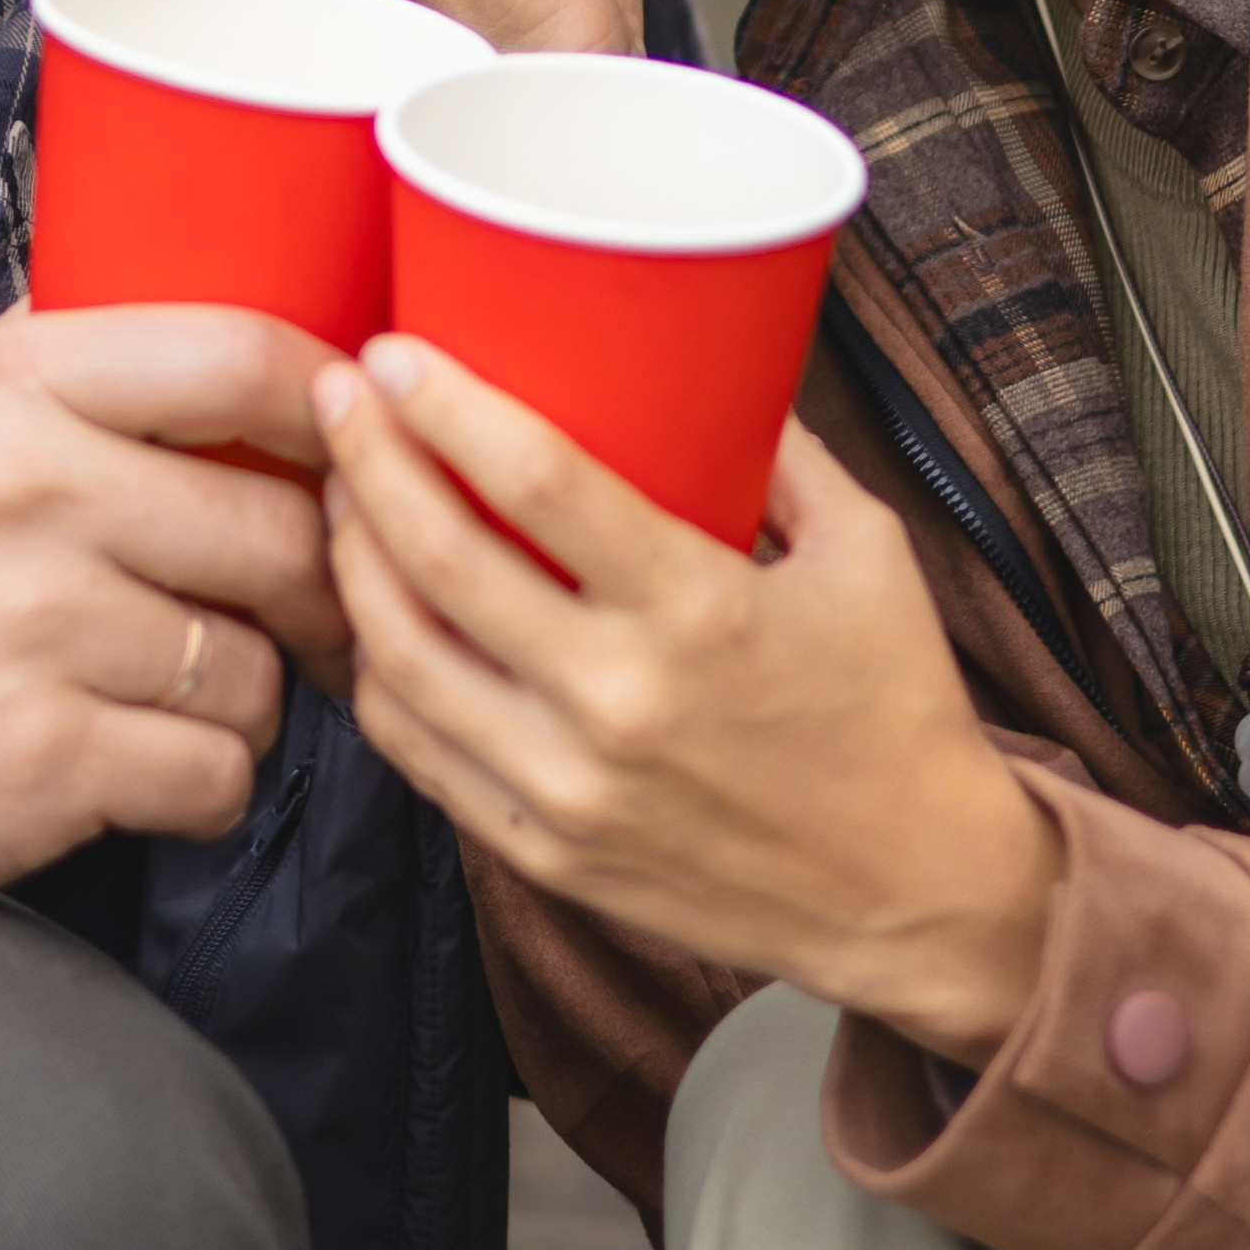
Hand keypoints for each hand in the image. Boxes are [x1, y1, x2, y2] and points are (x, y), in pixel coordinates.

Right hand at [0, 301, 350, 914]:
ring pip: (261, 668)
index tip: (375, 453)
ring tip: (174, 701)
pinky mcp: (39, 759)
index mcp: (13, 386)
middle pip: (284, 531)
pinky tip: (138, 773)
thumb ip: (95, 382)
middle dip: (322, 591)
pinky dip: (202, 790)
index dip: (344, 411)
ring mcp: (36, 629)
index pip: (244, 358)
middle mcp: (29, 490)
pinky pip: (217, 774)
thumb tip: (289, 362)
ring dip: (249, 703)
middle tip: (311, 621)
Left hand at [312, 340, 1058, 1067]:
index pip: (538, 485)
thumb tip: (713, 354)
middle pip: (439, 560)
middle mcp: (618, 702)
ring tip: (344, 495)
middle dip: (365, 460)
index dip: (447, 407)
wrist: (914, 895)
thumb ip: (783, 447)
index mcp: (700, 612)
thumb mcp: (866, 552)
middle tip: (335, 398)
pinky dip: (379, 675)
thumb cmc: (896, 711)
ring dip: (351, 563)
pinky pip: (419, 754)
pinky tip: (374, 618)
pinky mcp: (545, 851)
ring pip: (401, 659)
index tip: (393, 354)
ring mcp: (570, 787)